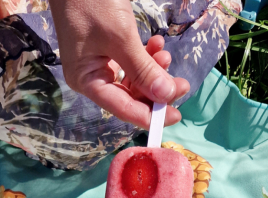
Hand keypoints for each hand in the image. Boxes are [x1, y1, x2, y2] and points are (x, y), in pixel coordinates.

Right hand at [49, 0, 189, 127]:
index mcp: (86, 80)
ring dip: (154, 70)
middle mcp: (92, 76)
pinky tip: (157, 43)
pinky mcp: (109, 47)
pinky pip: (133, 61)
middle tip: (182, 83)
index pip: (122, 108)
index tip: (175, 116)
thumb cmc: (91, 0)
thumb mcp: (120, 36)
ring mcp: (100, 61)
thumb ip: (143, 69)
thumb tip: (166, 96)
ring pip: (134, 78)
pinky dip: (147, 55)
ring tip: (166, 54)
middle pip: (130, 96)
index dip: (149, 115)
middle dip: (156, 89)